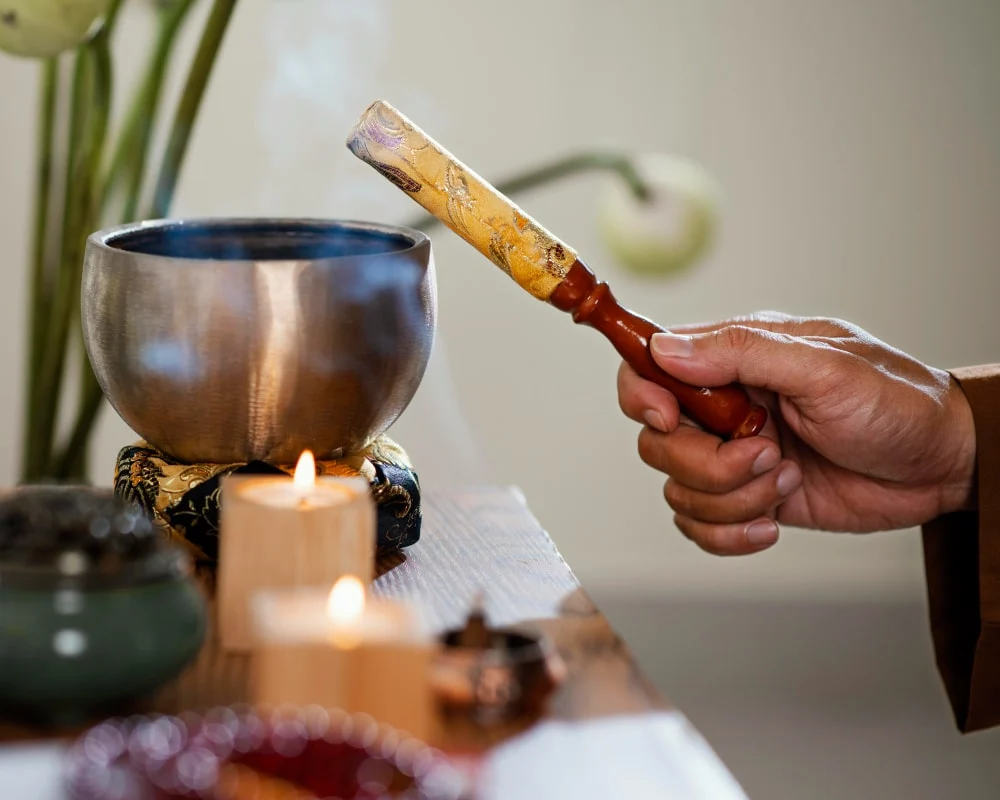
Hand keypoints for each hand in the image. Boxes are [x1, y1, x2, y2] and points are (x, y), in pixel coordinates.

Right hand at [617, 312, 976, 554]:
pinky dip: (728, 535)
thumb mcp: (823, 368)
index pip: (649, 367)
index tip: (672, 419)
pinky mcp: (748, 499)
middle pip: (656, 442)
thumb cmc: (895, 403)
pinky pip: (700, 527)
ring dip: (731, 499)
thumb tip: (666, 350)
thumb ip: (741, 354)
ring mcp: (733, 456)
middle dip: (706, 463)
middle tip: (767, 454)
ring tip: (788, 480)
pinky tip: (773, 524)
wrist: (942, 467)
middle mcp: (724, 406)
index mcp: (734, 360)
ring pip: (678, 489)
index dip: (643, 397)